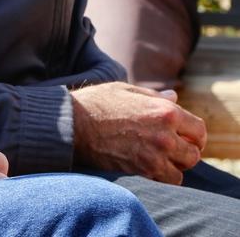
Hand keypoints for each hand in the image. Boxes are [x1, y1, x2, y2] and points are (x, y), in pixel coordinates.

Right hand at [71, 81, 205, 182]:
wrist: (72, 123)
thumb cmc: (95, 103)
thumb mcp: (125, 90)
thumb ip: (153, 97)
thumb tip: (173, 97)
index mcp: (165, 110)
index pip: (198, 130)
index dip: (192, 136)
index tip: (183, 138)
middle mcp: (167, 133)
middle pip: (193, 152)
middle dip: (184, 152)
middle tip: (168, 151)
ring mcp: (157, 152)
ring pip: (183, 168)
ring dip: (173, 166)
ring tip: (157, 159)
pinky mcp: (145, 167)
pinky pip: (170, 179)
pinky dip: (163, 176)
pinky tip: (148, 166)